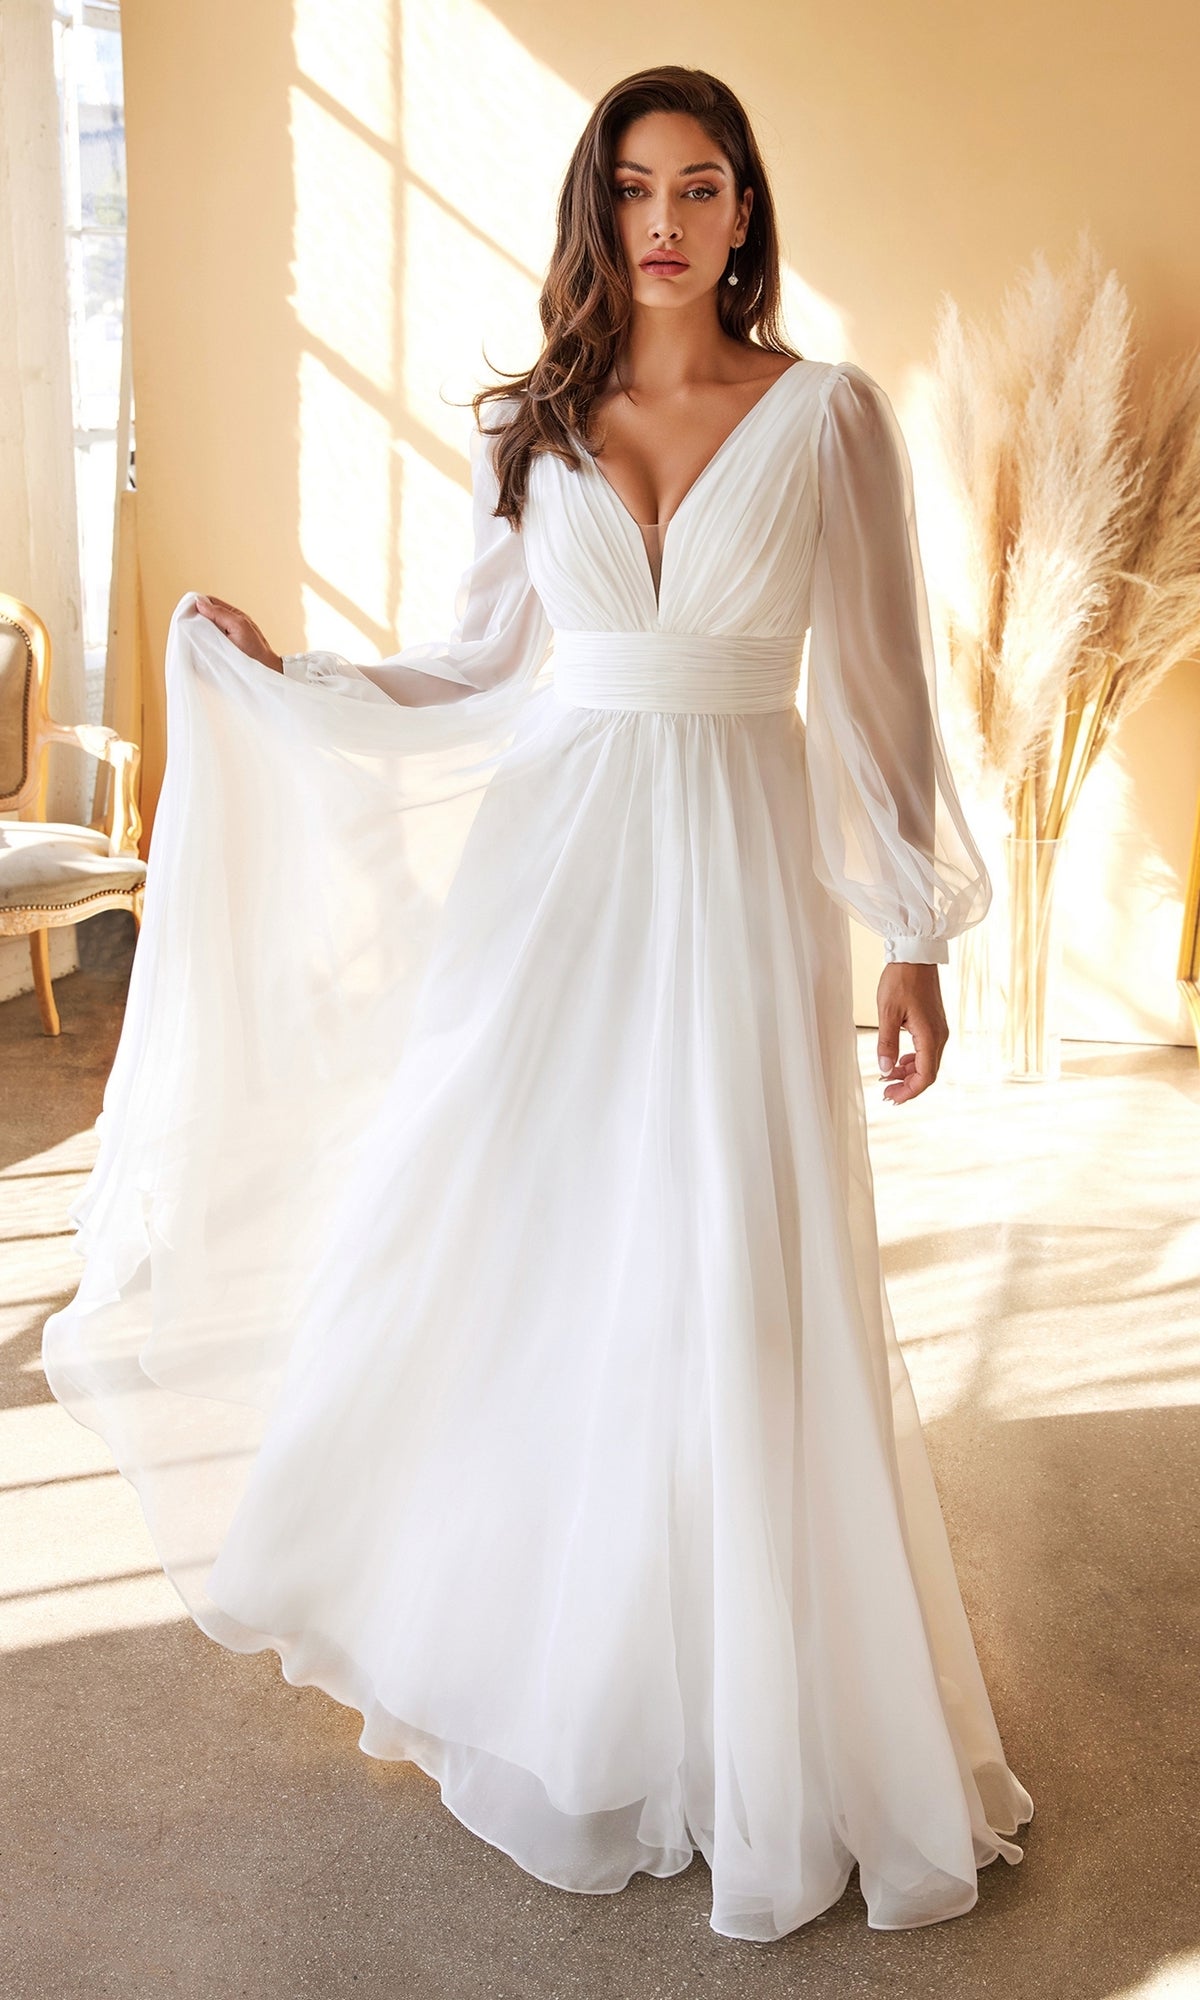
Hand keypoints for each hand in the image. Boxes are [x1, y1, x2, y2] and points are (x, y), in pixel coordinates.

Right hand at [195, 595, 282, 673]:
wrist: (262, 672)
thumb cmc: (254, 649)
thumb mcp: (238, 626)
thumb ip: (219, 613)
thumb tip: (199, 602)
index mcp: (230, 616)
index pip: (208, 603)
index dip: (197, 605)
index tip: (187, 612)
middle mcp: (224, 626)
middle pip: (202, 616)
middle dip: (193, 619)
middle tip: (186, 626)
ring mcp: (219, 640)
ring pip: (200, 631)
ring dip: (193, 634)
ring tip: (189, 638)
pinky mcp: (214, 654)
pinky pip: (200, 646)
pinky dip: (196, 646)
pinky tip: (193, 649)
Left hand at [876, 962, 947, 1104]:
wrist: (915, 955)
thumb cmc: (901, 979)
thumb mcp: (887, 1012)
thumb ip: (886, 1044)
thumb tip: (885, 1069)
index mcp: (929, 1036)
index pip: (925, 1076)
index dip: (909, 1091)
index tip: (891, 1097)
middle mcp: (939, 1036)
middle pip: (927, 1072)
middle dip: (907, 1085)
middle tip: (886, 1092)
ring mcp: (938, 1030)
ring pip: (927, 1062)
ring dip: (909, 1073)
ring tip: (887, 1078)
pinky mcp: (934, 1024)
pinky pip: (926, 1051)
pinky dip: (912, 1060)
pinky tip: (898, 1061)